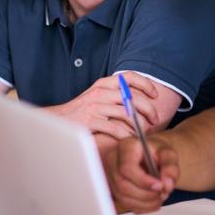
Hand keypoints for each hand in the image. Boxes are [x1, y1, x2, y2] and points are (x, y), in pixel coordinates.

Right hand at [45, 72, 159, 138]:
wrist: (59, 120)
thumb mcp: (97, 96)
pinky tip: (128, 138)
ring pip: (127, 114)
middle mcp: (100, 92)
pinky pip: (116, 128)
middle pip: (133, 97)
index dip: (146, 84)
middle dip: (149, 109)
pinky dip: (126, 135)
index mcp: (103, 83)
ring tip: (143, 131)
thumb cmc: (82, 111)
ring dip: (139, 125)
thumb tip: (141, 99)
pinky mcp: (90, 121)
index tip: (155, 95)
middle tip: (155, 119)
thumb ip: (115, 94)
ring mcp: (95, 106)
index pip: (129, 76)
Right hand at [109, 135, 177, 212]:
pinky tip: (152, 201)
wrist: (152, 155)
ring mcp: (112, 176)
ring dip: (145, 203)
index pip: (127, 168)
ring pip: (123, 197)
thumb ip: (170, 167)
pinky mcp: (114, 188)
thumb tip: (167, 184)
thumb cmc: (157, 152)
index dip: (143, 181)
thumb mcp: (168, 154)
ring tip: (159, 197)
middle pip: (123, 185)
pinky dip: (142, 207)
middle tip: (162, 193)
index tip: (159, 185)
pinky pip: (125, 203)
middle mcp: (114, 161)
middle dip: (146, 194)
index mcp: (127, 147)